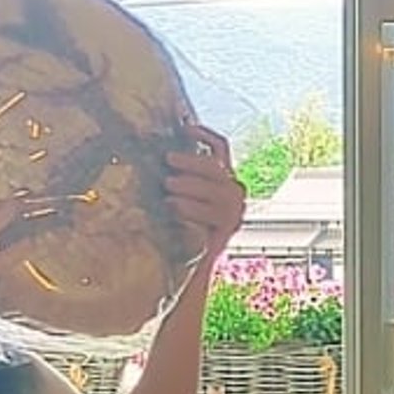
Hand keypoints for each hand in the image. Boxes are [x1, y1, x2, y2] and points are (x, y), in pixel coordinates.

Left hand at [165, 123, 243, 264]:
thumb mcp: (178, 194)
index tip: (185, 128)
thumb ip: (178, 175)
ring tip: (167, 187)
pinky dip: (191, 207)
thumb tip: (159, 152)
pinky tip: (173, 207)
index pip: (220, 148)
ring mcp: (234, 211)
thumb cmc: (176, 225)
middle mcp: (233, 191)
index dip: (205, 135)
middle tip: (168, 161)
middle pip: (216, 167)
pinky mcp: (229, 229)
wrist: (186, 264)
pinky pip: (212, 213)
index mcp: (222, 177)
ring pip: (215, 189)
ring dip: (189, 185)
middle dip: (191, 162)